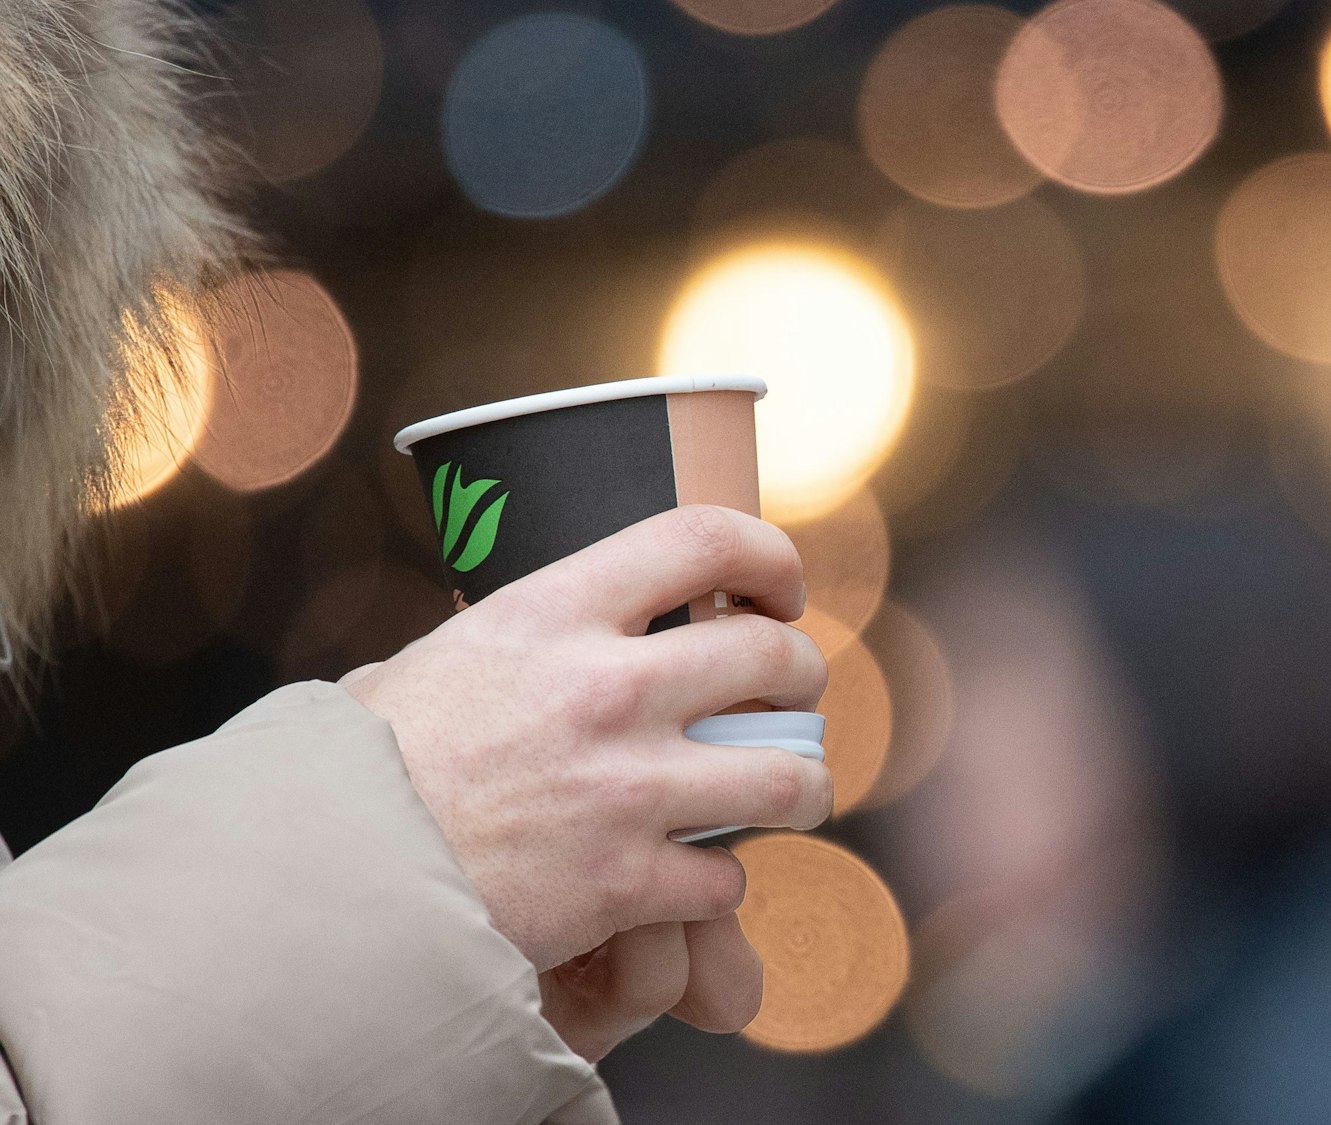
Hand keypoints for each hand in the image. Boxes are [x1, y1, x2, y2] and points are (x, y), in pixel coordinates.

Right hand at [344, 505, 830, 1053]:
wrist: (320, 882)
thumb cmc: (363, 768)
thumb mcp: (430, 663)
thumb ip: (511, 643)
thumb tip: (542, 634)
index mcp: (554, 611)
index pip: (706, 536)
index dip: (770, 556)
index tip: (779, 591)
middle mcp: (607, 688)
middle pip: (773, 657)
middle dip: (803, 675)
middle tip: (792, 696)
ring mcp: (625, 788)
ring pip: (787, 774)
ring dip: (804, 783)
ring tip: (793, 791)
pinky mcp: (626, 883)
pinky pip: (727, 879)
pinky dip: (720, 884)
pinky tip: (693, 881)